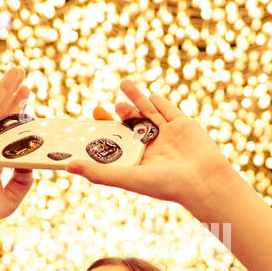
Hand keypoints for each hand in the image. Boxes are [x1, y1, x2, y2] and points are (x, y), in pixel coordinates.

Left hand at [70, 78, 237, 217]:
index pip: (118, 143)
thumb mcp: (128, 177)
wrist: (204, 180)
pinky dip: (160, 102)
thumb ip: (99, 172)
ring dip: (137, 100)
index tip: (92, 120)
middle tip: (105, 107)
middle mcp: (153, 148)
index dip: (104, 131)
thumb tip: (67, 166)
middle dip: (120, 114)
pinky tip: (150, 94)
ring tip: (124, 85)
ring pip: (150, 113)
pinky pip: (170, 111)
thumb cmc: (166, 185)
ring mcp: (170, 135)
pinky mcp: (184, 125)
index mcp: (140, 161)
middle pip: (132, 126)